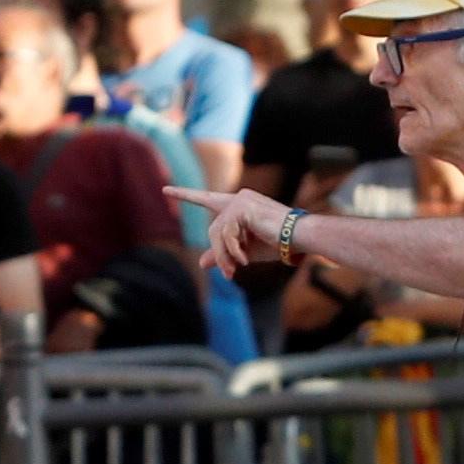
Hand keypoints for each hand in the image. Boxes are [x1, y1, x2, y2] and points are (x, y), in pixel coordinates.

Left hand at [169, 184, 292, 275]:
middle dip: (218, 253)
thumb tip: (201, 263)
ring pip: (218, 233)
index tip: (165, 190)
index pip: (206, 199)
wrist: (298, 238)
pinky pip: (227, 234)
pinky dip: (233, 251)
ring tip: (235, 269)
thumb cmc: (276, 243)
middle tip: (228, 274)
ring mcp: (240, 201)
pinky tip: (244, 259)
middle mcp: (237, 198)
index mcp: (238, 204)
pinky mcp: (243, 208)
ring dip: (225, 255)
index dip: (185, 194)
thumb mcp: (244, 251)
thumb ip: (222, 253)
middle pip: (213, 229)